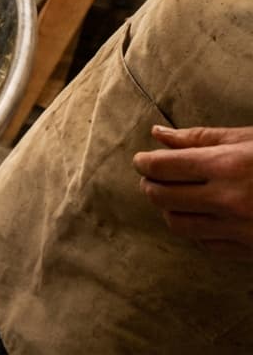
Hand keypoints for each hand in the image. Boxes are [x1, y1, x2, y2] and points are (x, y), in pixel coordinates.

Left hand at [133, 125, 252, 259]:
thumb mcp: (250, 140)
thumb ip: (201, 138)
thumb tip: (157, 134)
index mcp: (228, 167)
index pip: (162, 167)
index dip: (145, 163)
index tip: (142, 160)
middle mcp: (229, 201)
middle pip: (162, 197)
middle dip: (151, 185)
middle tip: (154, 176)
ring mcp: (240, 231)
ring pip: (179, 225)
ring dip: (170, 209)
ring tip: (177, 196)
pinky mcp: (250, 252)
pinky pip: (206, 245)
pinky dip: (197, 230)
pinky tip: (205, 216)